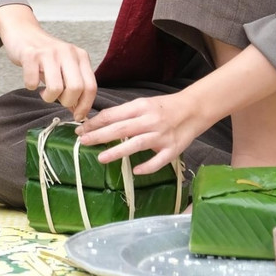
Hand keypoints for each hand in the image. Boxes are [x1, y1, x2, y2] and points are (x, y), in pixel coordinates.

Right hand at [0, 6, 97, 120]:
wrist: (23, 31)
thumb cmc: (45, 54)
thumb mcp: (65, 66)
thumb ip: (73, 86)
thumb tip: (78, 112)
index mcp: (80, 56)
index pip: (91, 86)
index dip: (85, 106)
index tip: (77, 116)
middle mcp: (67, 52)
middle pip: (76, 88)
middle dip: (66, 102)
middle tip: (57, 99)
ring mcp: (49, 53)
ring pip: (56, 88)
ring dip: (48, 97)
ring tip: (44, 92)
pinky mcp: (30, 55)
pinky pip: (32, 82)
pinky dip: (30, 87)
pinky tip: (31, 80)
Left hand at [75, 92, 202, 174]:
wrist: (193, 109)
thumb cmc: (164, 107)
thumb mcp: (143, 104)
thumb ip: (125, 113)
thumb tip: (99, 122)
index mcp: (141, 107)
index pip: (113, 115)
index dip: (95, 122)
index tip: (82, 129)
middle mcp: (150, 121)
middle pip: (122, 128)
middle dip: (100, 135)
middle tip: (83, 141)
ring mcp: (162, 136)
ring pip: (137, 143)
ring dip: (118, 151)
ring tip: (101, 158)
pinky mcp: (173, 149)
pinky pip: (159, 160)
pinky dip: (148, 167)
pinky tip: (136, 171)